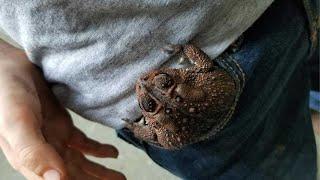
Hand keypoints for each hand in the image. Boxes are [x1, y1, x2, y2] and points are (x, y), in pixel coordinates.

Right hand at [0, 40, 125, 179]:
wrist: (11, 69)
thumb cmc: (8, 95)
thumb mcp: (18, 123)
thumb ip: (33, 152)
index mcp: (30, 159)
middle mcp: (44, 153)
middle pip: (74, 176)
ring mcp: (55, 140)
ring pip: (81, 162)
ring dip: (100, 171)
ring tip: (119, 178)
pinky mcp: (62, 126)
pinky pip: (83, 143)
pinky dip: (98, 150)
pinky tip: (112, 153)